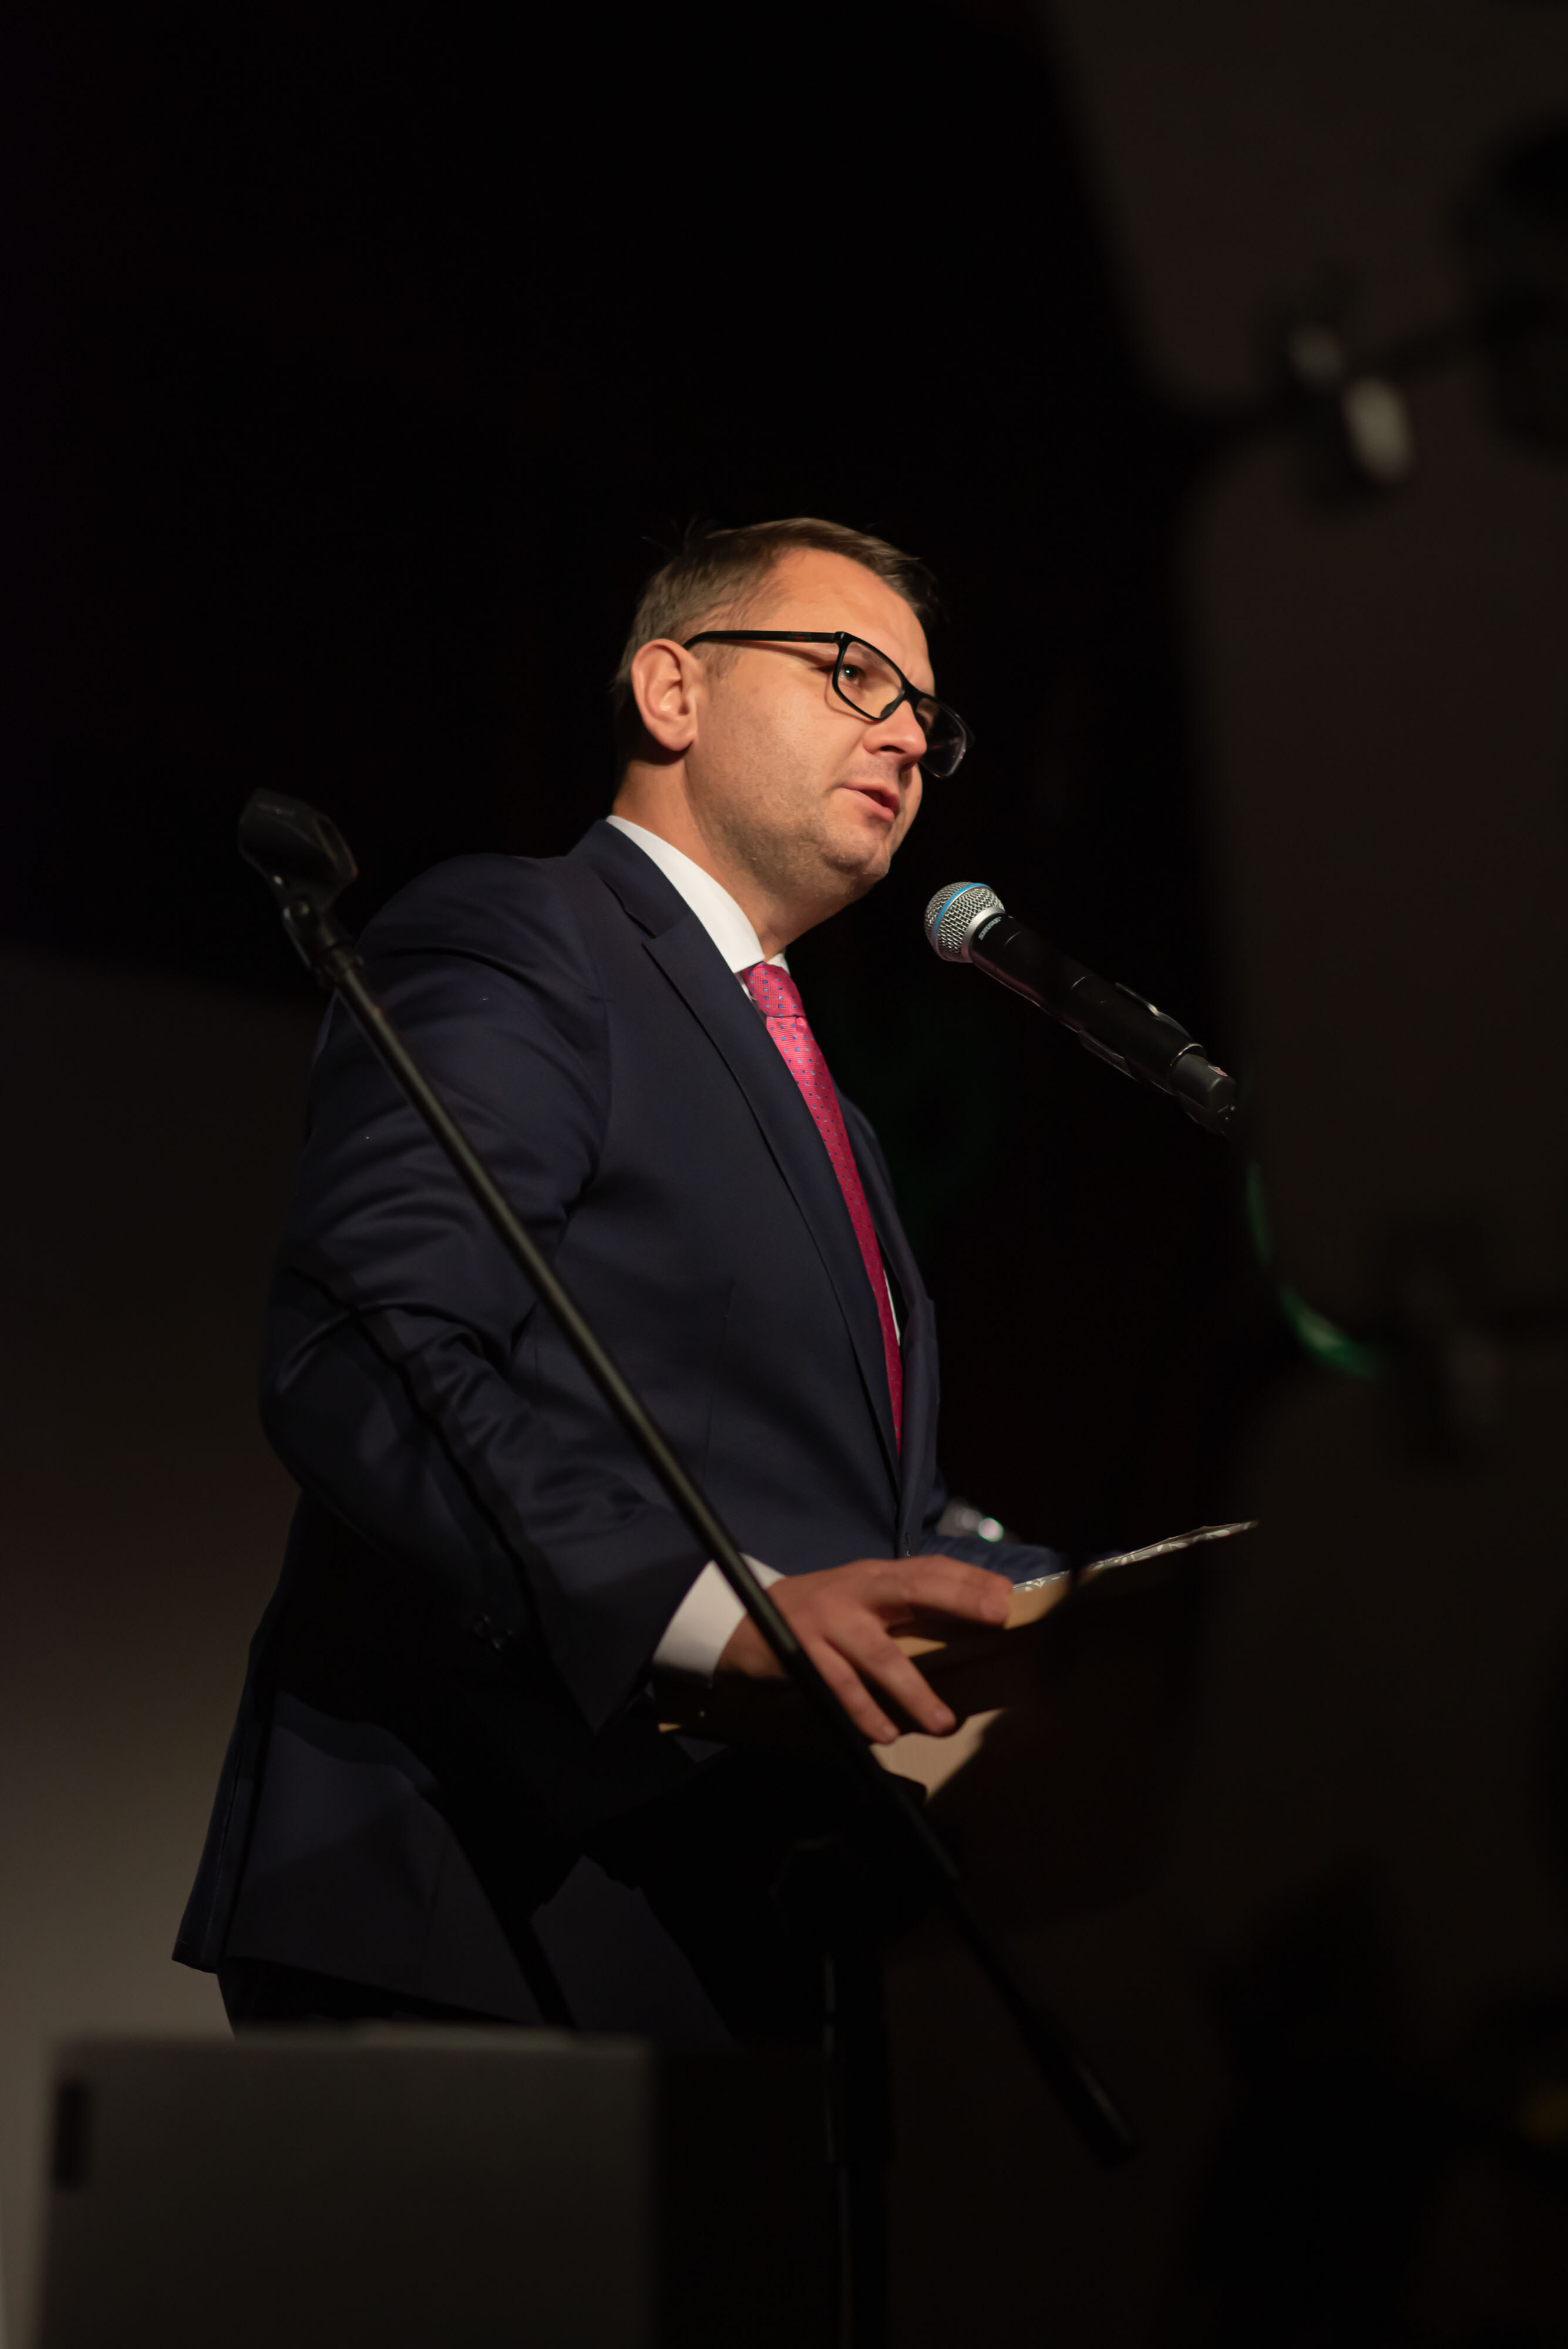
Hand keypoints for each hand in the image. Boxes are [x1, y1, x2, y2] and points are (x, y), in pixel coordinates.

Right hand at [715, 1554, 1013, 1744]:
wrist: (744, 1622)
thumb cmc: (819, 1614)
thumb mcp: (860, 1598)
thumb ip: (903, 1604)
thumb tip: (970, 1615)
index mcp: (873, 1577)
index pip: (928, 1568)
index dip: (967, 1578)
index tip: (1006, 1594)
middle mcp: (854, 1592)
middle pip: (912, 1589)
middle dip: (957, 1600)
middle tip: (996, 1617)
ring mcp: (828, 1623)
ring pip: (880, 1656)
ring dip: (914, 1691)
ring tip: (943, 1722)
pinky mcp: (803, 1654)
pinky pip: (840, 1688)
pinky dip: (863, 1712)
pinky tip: (884, 1734)